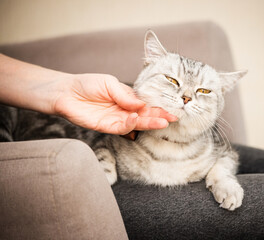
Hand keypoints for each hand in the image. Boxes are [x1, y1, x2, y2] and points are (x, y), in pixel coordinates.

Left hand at [53, 73, 176, 134]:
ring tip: (161, 122)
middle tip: (172, 119)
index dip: (159, 108)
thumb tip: (142, 104)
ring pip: (136, 124)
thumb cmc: (87, 84)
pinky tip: (136, 118)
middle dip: (159, 118)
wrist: (65, 91)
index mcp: (127, 99)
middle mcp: (124, 111)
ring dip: (149, 123)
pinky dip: (130, 124)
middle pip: (145, 116)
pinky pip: (121, 128)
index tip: (171, 110)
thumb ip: (126, 94)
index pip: (147, 105)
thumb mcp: (110, 83)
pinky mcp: (105, 127)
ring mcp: (116, 119)